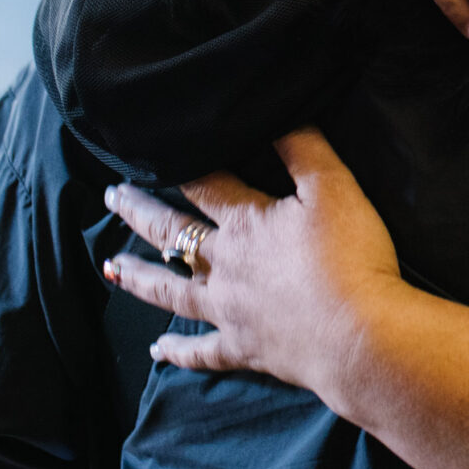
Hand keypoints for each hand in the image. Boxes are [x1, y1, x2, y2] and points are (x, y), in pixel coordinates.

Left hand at [102, 129, 402, 423]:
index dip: (180, 168)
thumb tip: (279, 116)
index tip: (150, 153)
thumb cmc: (348, 257)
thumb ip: (304, 149)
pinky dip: (177, 352)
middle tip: (111, 197)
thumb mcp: (333, 188)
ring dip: (140, 278)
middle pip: (173, 234)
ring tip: (111, 268)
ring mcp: (229, 311)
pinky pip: (201, 352)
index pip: (204, 187)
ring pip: (172, 292)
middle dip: (140, 213)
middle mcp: (225, 267)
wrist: (358, 336)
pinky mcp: (244, 349)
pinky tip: (158, 350)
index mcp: (245, 224)